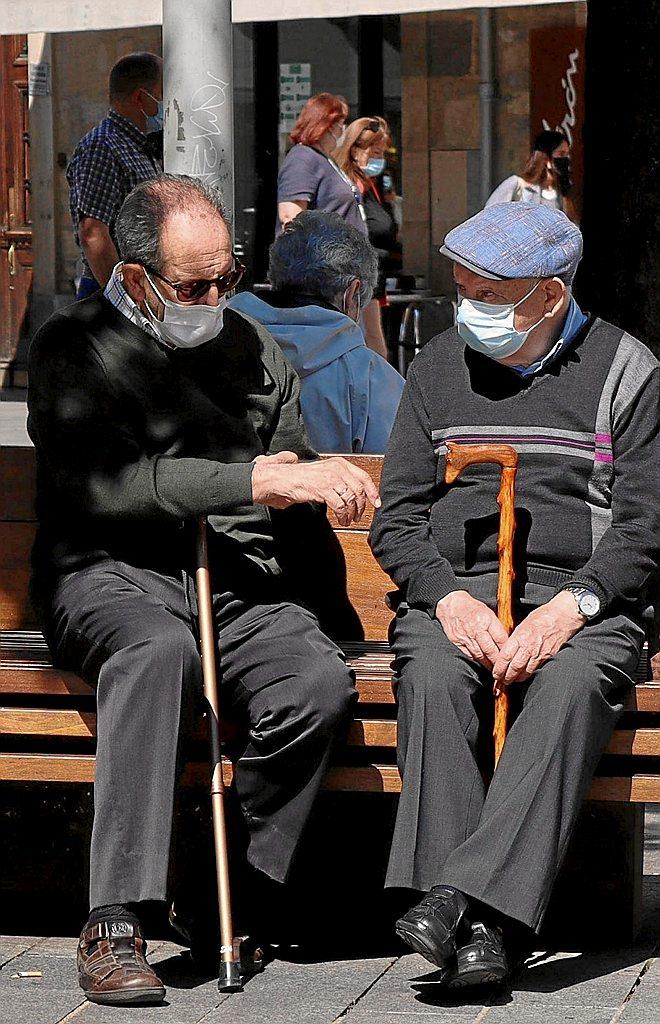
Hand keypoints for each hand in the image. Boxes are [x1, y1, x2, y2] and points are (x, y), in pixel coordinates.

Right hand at [251, 453, 380, 526]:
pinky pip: (340, 505)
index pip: (363, 477)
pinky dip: (343, 516)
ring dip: (352, 513)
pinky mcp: (322, 488)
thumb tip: (355, 493)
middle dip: (361, 506)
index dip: (372, 492)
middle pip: (359, 490)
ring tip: (348, 519)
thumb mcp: (325, 474)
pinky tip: (340, 520)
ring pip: (351, 499)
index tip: (376, 502)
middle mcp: (337, 468)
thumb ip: (340, 480)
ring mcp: (330, 478)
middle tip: (358, 516)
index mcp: (340, 463)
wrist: (283, 479)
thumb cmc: (301, 478)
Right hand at [435, 591, 508, 668]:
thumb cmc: (472, 608)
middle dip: (498, 661)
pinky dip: (478, 661)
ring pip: (480, 655)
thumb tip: (508, 640)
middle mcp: (476, 629)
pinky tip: (483, 663)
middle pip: (491, 650)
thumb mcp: (489, 612)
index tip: (512, 656)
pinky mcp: (458, 642)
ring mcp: (466, 637)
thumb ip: (497, 626)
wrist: (451, 605)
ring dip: (489, 664)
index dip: (507, 650)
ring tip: (495, 669)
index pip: (500, 639)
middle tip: (505, 668)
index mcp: (486, 620)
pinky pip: (470, 655)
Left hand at [492, 591, 585, 687]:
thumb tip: (503, 650)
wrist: (562, 617)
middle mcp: (529, 647)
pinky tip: (524, 675)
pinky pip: (536, 669)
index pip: (505, 657)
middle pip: (514, 668)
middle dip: (506, 677)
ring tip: (511, 680)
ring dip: (517, 678)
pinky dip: (528, 674)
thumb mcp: (522, 624)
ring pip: (525, 672)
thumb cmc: (541, 617)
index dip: (499, 668)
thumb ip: (513, 638)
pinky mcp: (548, 657)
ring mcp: (540, 654)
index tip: (495, 672)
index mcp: (520, 637)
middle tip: (501, 680)